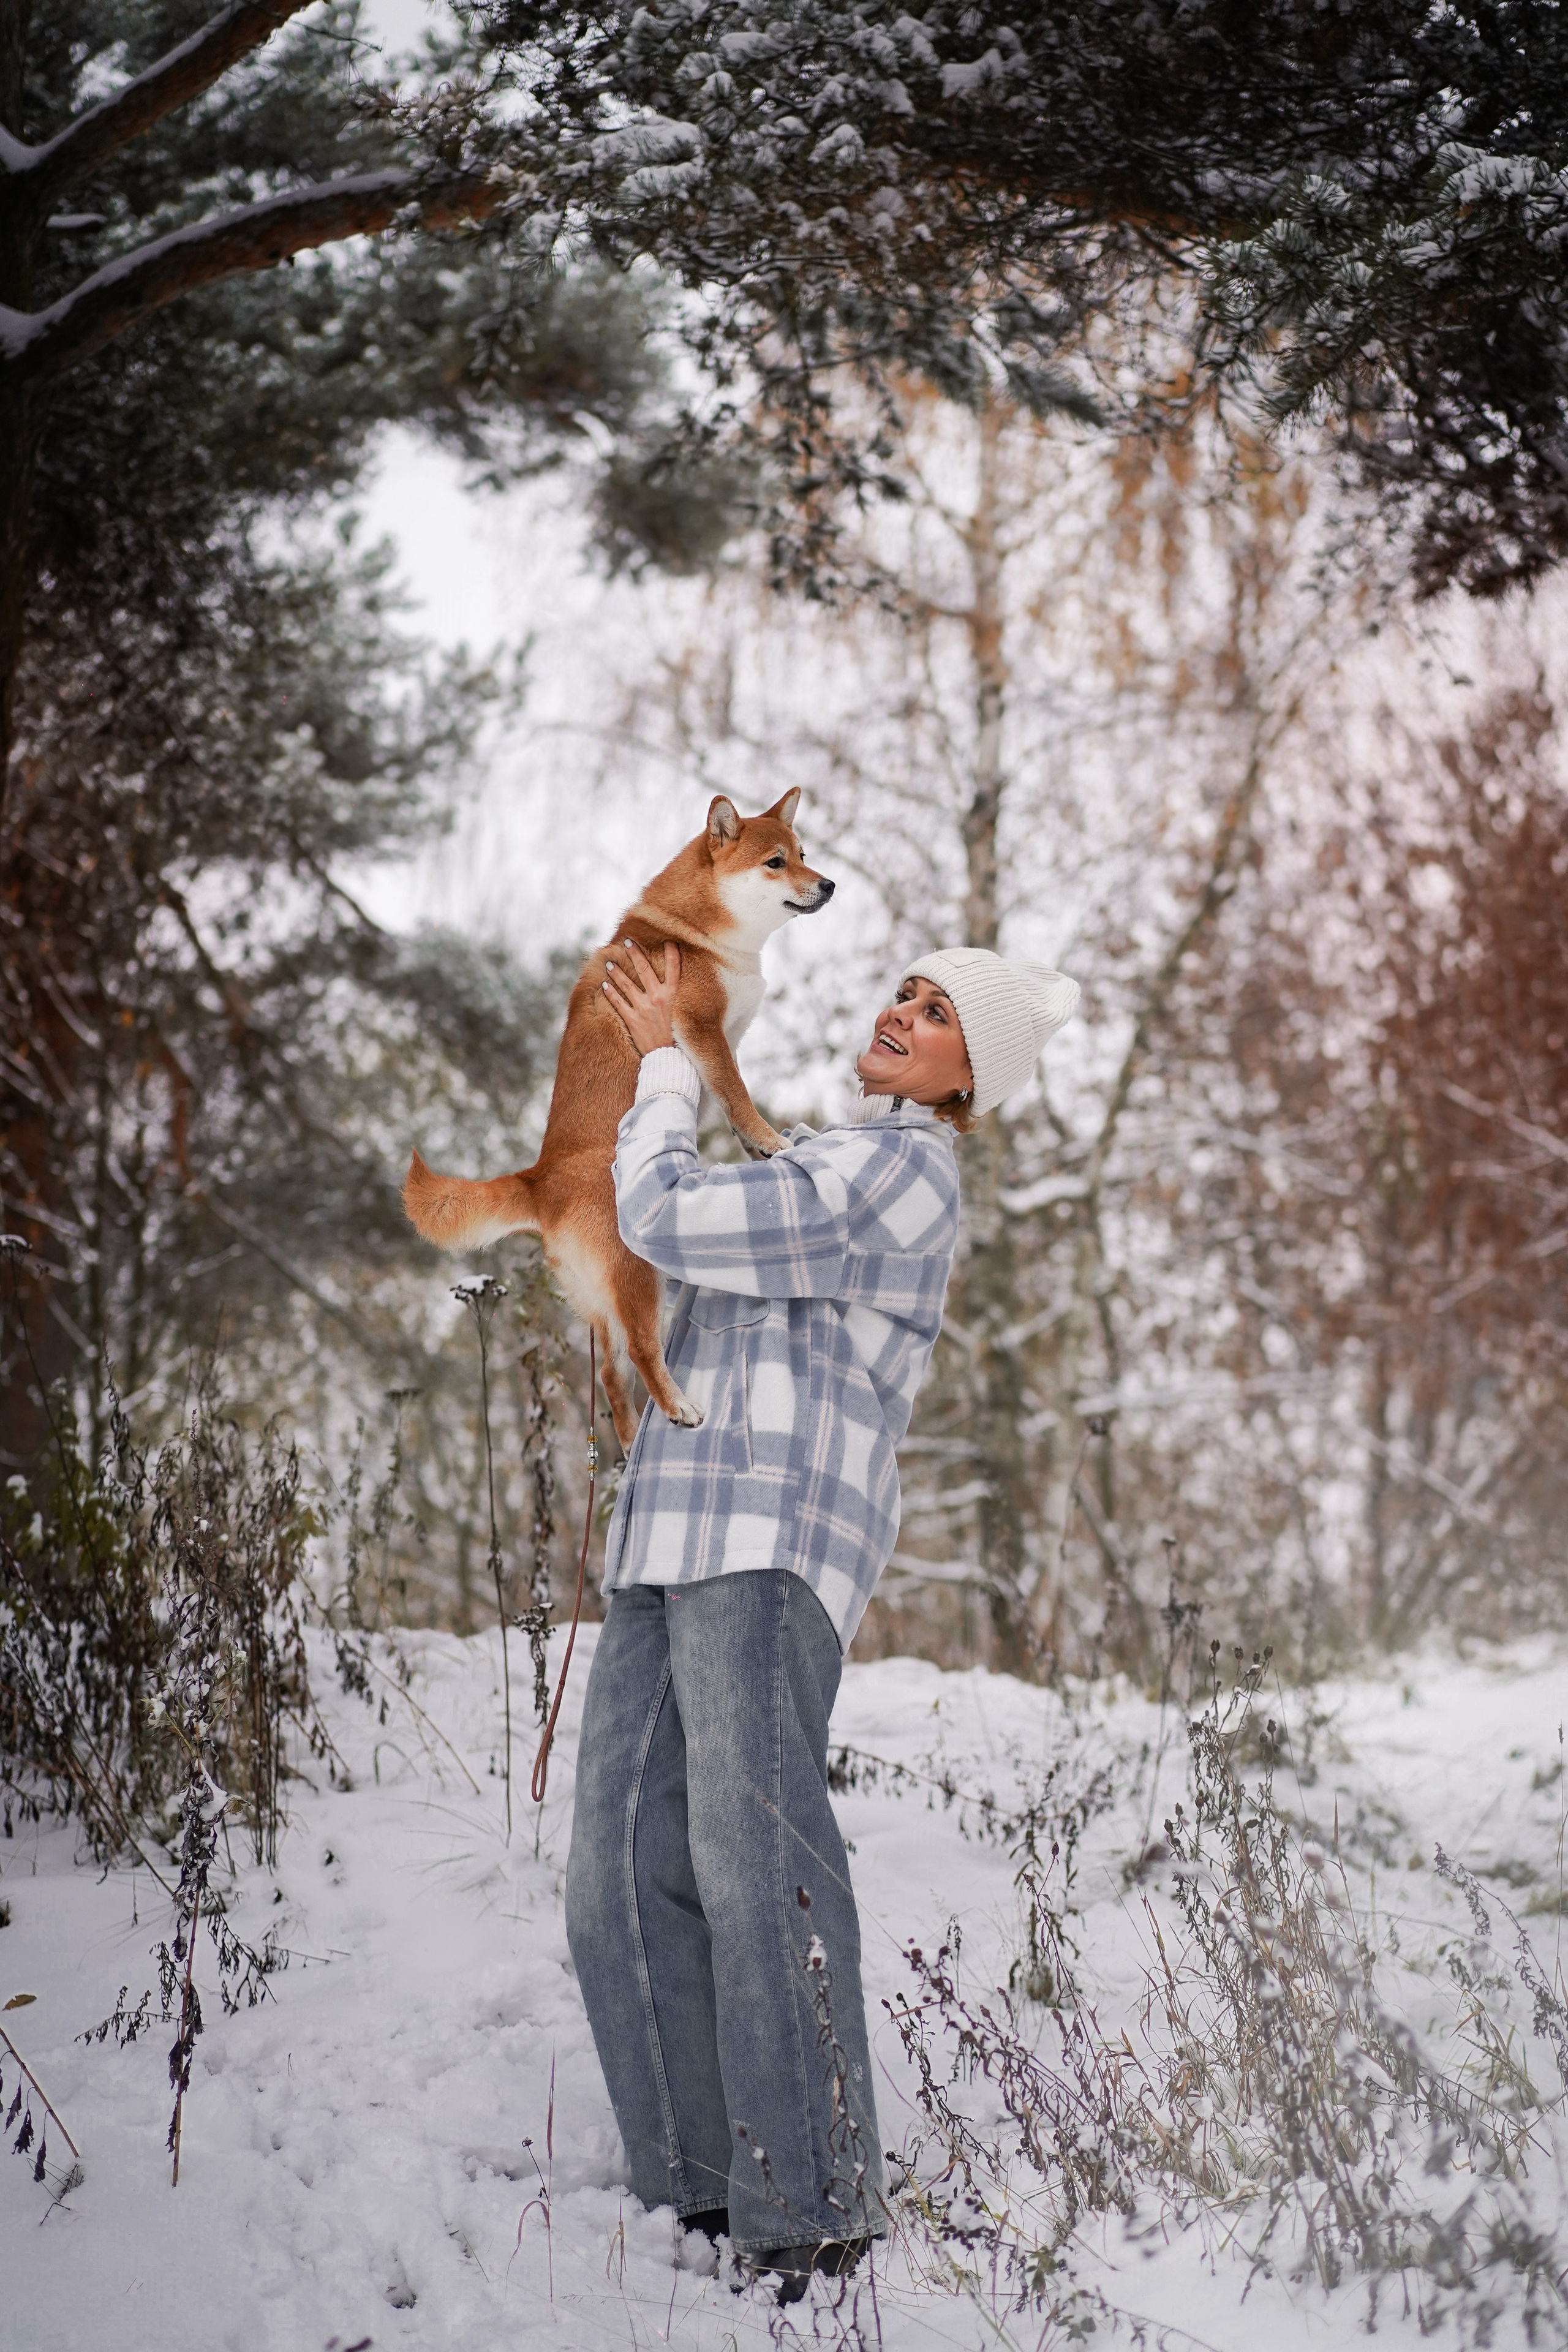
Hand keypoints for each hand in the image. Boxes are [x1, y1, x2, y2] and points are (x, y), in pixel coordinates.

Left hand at [603, 937, 680, 1053]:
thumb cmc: (676, 1034)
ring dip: (616, 972)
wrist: (668, 1057)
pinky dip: (609, 992)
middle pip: (644, 969)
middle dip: (635, 953)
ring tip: (609, 963)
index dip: (671, 951)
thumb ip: (675, 996)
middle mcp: (658, 998)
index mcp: (673, 995)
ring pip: (626, 984)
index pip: (674, 967)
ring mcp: (643, 1008)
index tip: (667, 940)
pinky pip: (617, 1002)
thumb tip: (672, 981)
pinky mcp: (632, 1019)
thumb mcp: (681, 1012)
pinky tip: (604, 985)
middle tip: (627, 941)